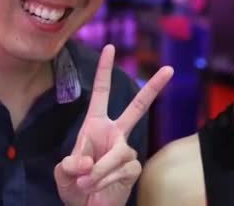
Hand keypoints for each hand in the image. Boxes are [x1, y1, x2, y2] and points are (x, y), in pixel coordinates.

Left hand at [54, 45, 172, 205]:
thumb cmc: (74, 187)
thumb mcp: (63, 172)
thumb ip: (71, 163)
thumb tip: (88, 161)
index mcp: (95, 125)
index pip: (101, 92)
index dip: (104, 70)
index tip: (109, 47)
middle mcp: (115, 133)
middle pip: (138, 107)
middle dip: (154, 88)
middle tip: (170, 69)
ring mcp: (126, 150)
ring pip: (118, 152)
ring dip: (98, 170)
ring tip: (85, 183)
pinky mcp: (133, 167)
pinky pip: (121, 168)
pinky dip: (104, 179)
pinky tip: (98, 188)